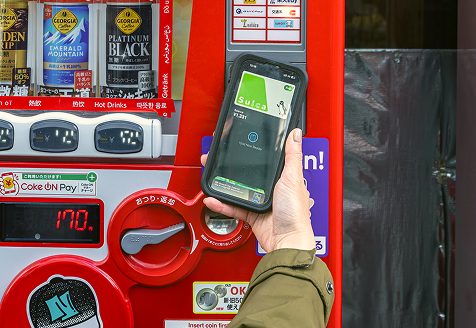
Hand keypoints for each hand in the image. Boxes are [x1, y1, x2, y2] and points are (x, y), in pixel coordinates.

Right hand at [201, 128, 315, 251]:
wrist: (286, 240)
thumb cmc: (295, 212)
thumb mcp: (293, 178)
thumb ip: (292, 156)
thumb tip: (295, 134)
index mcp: (282, 178)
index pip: (265, 160)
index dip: (253, 152)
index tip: (240, 143)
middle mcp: (271, 188)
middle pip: (248, 174)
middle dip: (231, 166)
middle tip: (218, 158)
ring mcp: (260, 201)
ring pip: (237, 189)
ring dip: (224, 184)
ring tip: (212, 175)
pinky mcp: (251, 214)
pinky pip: (234, 206)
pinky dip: (223, 204)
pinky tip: (213, 198)